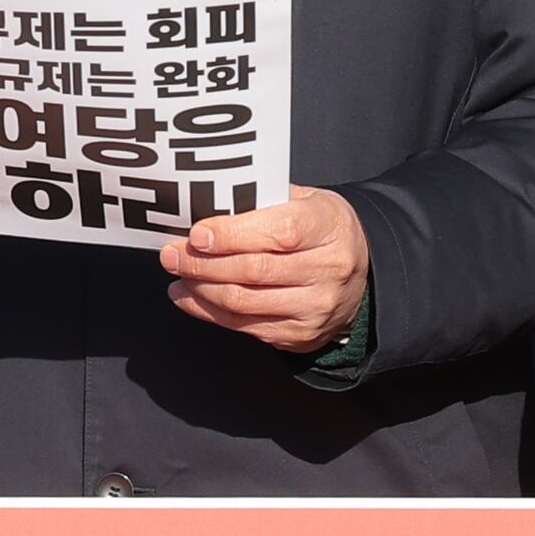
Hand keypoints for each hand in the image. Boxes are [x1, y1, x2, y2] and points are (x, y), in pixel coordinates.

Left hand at [164, 185, 369, 354]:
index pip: (277, 233)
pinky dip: (209, 312)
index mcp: (329, 227)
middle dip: (202, 263)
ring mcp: (315, 308)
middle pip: (253, 271)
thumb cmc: (324, 231)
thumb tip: (208, 206)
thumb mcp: (307, 202)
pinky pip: (244, 326)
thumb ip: (263, 201)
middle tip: (171, 254)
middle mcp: (327, 270)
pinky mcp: (300, 335)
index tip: (196, 234)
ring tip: (177, 274)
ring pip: (243, 302)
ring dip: (200, 289)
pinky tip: (190, 297)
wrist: (363, 277)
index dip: (232, 235)